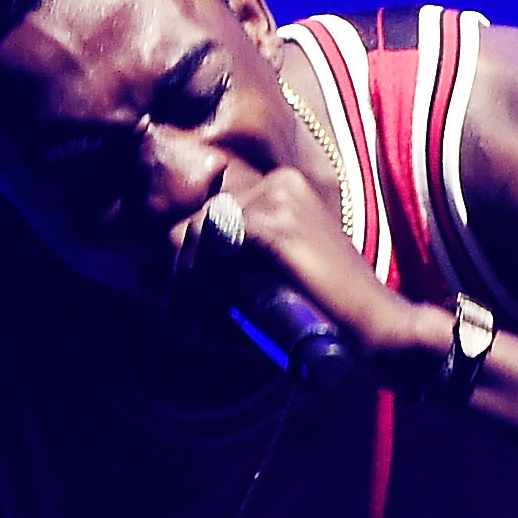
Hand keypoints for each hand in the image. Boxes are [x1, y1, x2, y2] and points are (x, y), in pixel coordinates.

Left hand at [168, 164, 446, 384]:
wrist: (378, 333)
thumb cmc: (321, 319)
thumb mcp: (259, 289)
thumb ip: (208, 277)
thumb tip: (139, 275)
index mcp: (278, 193)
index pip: (199, 222)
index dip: (192, 271)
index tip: (210, 308)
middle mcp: (276, 185)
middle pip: (187, 228)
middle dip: (188, 282)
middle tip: (216, 321)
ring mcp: (276, 199)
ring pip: (190, 238)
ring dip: (195, 288)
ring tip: (229, 320)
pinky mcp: (274, 222)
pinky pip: (210, 248)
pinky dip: (210, 284)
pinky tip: (238, 308)